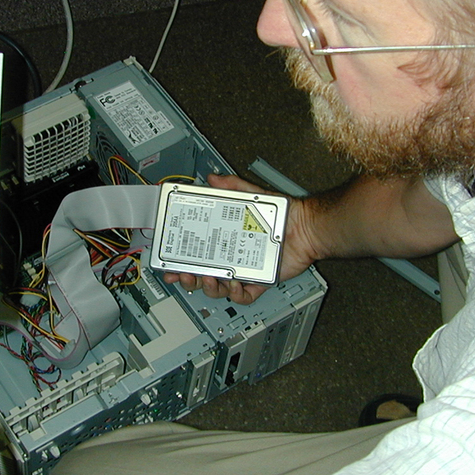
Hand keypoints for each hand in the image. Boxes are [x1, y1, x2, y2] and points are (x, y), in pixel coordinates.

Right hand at [161, 174, 318, 304]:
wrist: (306, 228)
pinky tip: (234, 284)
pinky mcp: (260, 281)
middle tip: (184, 274)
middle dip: (189, 278)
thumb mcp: (252, 195)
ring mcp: (245, 270)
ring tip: (210, 278)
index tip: (168, 262)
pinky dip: (237, 293)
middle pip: (203, 274)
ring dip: (210, 286)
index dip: (181, 259)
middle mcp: (233, 256)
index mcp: (226, 238)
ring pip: (220, 287)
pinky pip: (244, 295)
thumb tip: (212, 179)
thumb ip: (233, 186)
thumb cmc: (283, 214)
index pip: (197, 251)